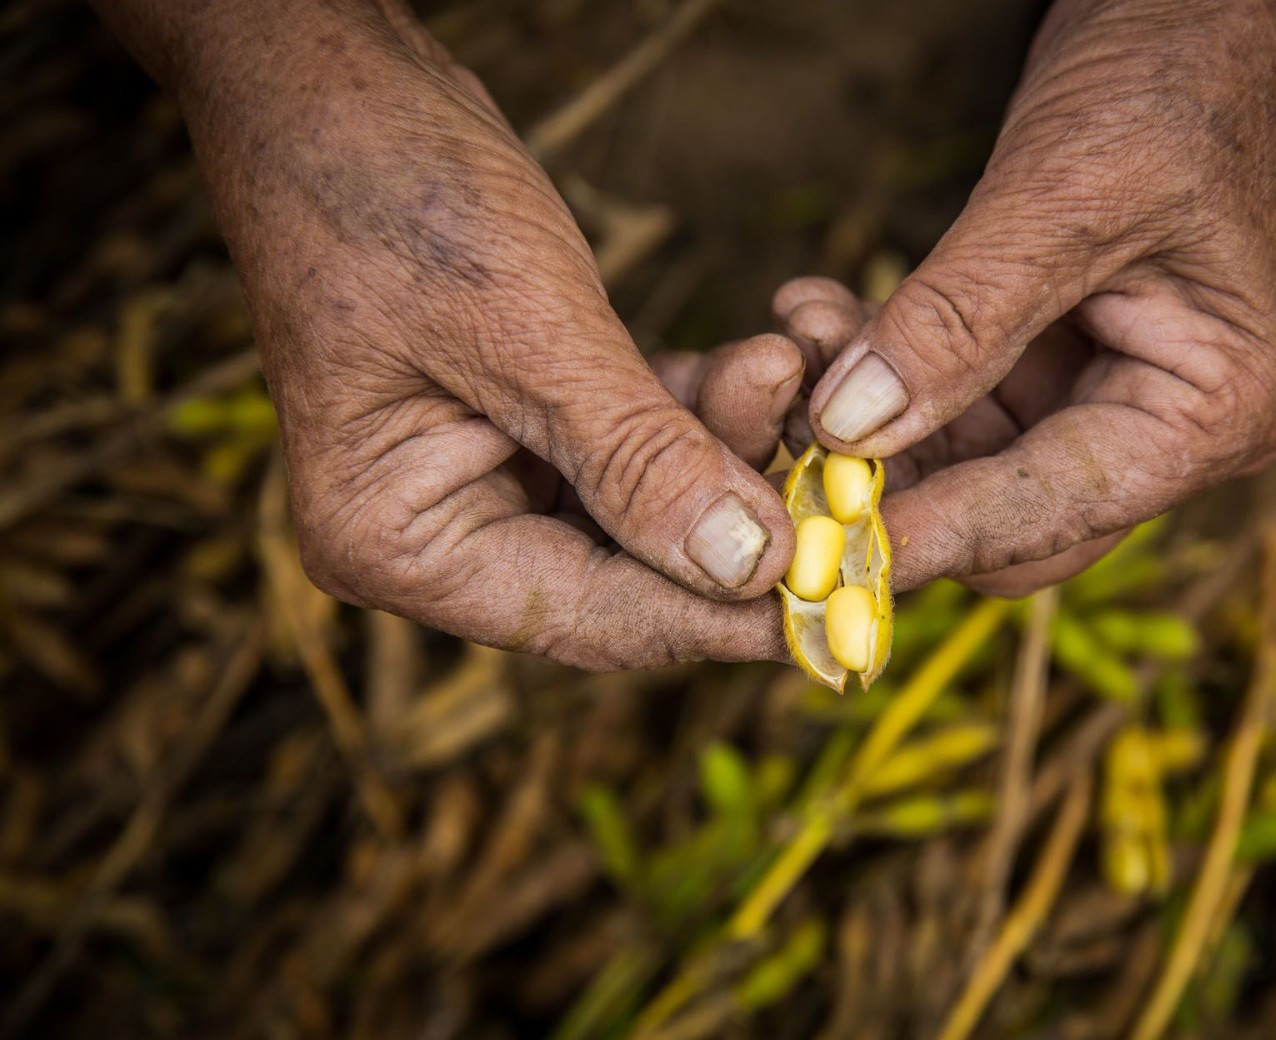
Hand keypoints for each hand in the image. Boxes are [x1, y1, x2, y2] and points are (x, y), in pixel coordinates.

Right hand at [100, 0, 800, 667]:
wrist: (329, 80)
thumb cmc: (389, 192)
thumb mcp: (524, 329)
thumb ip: (639, 460)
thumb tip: (755, 570)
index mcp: (400, 542)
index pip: (590, 618)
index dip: (719, 618)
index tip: (836, 610)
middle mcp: (440, 531)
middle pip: (627, 573)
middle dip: (738, 513)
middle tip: (840, 470)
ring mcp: (486, 477)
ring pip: (648, 506)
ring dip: (728, 441)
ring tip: (786, 365)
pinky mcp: (528, 422)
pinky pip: (637, 444)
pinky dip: (699, 406)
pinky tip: (758, 357)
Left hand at [785, 0, 1275, 596]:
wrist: (1213, 2)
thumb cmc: (1183, 79)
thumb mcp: (1065, 195)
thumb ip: (958, 319)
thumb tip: (848, 428)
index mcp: (1207, 416)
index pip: (1045, 515)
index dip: (926, 533)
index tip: (811, 548)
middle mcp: (1159, 430)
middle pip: (998, 518)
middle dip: (888, 478)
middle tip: (782, 433)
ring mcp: (1098, 396)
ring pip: (954, 462)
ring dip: (864, 415)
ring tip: (799, 333)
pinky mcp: (1046, 360)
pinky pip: (944, 400)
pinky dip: (878, 367)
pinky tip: (819, 312)